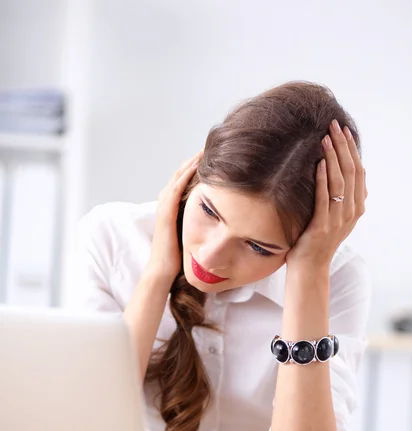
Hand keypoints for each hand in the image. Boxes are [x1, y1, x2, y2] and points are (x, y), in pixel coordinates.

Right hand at [147, 150, 202, 281]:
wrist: (162, 272)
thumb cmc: (177, 259)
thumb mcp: (192, 235)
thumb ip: (200, 225)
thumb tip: (219, 221)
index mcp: (172, 208)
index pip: (183, 182)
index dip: (195, 168)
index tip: (210, 157)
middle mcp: (166, 205)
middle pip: (180, 175)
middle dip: (193, 160)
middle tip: (208, 147)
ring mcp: (164, 209)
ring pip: (176, 178)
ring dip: (190, 163)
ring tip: (203, 151)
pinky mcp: (165, 215)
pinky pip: (174, 191)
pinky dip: (184, 177)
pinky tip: (195, 167)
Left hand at [286, 120, 366, 269]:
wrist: (309, 268)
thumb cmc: (317, 240)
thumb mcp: (335, 217)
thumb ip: (342, 198)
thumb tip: (341, 171)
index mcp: (357, 207)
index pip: (359, 171)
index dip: (352, 149)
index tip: (343, 130)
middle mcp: (352, 212)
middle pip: (352, 172)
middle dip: (343, 146)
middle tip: (334, 125)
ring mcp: (339, 220)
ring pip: (341, 182)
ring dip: (334, 157)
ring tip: (325, 138)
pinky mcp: (323, 226)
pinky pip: (325, 198)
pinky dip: (323, 179)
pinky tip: (320, 163)